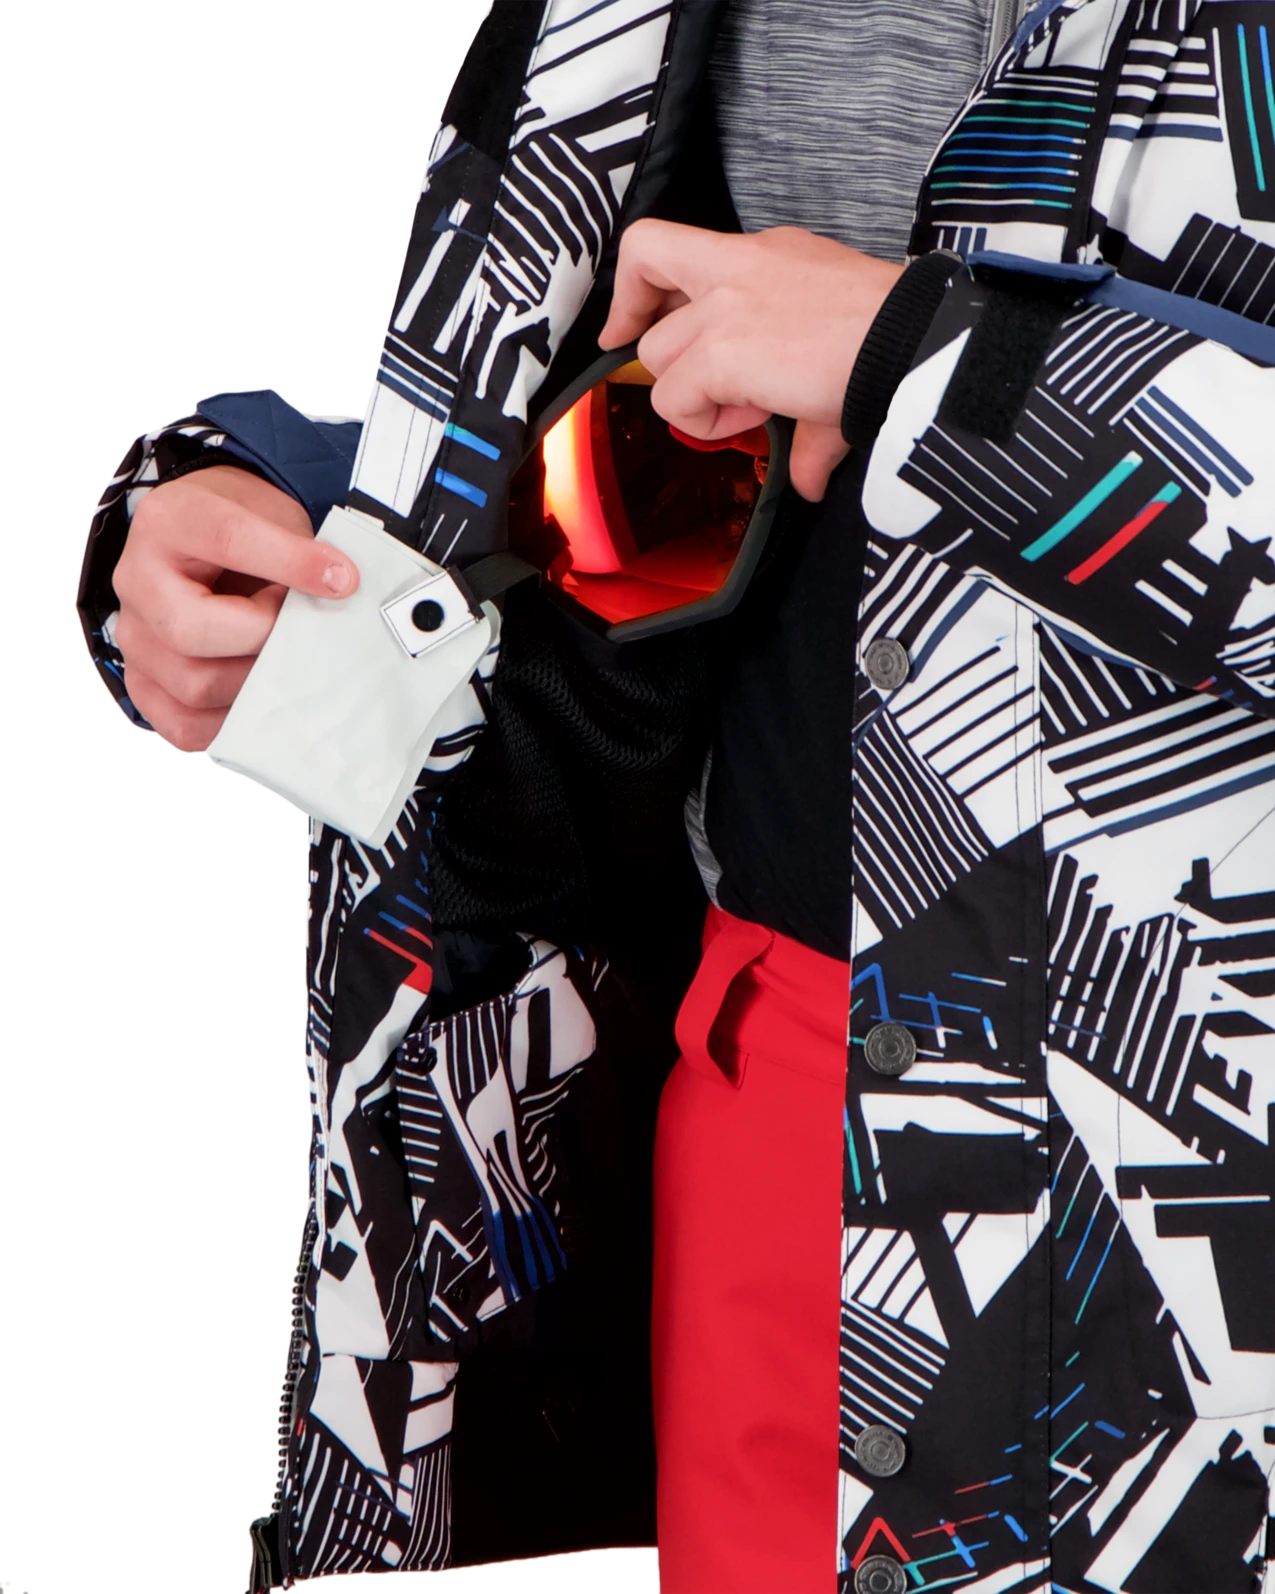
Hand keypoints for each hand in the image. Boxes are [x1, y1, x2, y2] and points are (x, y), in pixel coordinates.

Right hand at [112, 464, 359, 751]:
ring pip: (195, 686)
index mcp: (168, 523)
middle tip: (299, 630)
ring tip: (281, 654)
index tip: (343, 579)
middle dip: (263, 637)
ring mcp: (135, 639)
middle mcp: (137, 582)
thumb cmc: (244, 530)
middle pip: (191, 632)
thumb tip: (342, 592)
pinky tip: (266, 695)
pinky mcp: (146, 686)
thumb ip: (300, 550)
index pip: (227, 540)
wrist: (211, 547)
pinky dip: (237, 720)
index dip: (291, 563)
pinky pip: (187, 725)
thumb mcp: (273, 517)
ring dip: (258, 680)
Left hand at [597, 220, 904, 501]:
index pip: (665, 250)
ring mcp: (722, 306)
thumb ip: (806, 413)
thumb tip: (811, 479)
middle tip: (715, 394)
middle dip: (671, 365)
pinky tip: (754, 421)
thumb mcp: (835, 359)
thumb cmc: (891, 339)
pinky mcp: (719, 350)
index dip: (634, 292)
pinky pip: (674, 400)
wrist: (912, 340)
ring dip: (693, 397)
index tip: (625, 329)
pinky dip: (706, 424)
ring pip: (656, 359)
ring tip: (749, 409)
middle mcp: (734, 266)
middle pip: (651, 317)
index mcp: (763, 254)